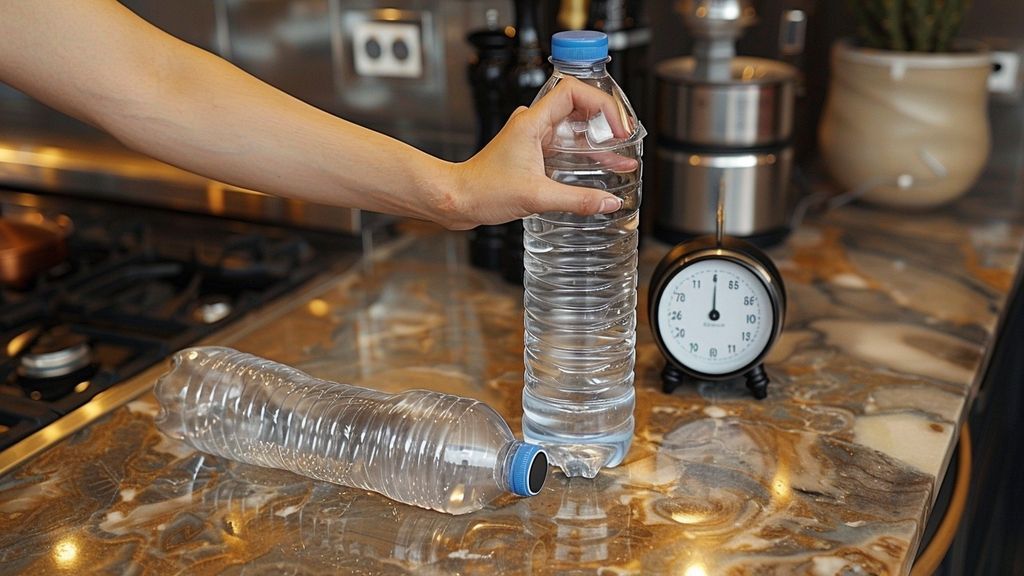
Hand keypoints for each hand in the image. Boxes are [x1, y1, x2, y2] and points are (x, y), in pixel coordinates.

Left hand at [440, 77, 638, 229]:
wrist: (457, 199)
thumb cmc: (482, 190)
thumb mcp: (536, 197)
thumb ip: (577, 200)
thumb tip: (608, 202)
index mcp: (532, 122)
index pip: (573, 92)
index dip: (601, 104)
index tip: (617, 126)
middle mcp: (532, 124)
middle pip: (578, 107)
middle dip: (605, 120)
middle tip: (626, 137)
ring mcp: (531, 137)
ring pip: (572, 128)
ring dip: (597, 140)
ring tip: (622, 154)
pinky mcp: (531, 153)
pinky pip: (564, 145)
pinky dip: (583, 153)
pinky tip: (600, 167)